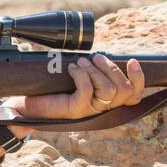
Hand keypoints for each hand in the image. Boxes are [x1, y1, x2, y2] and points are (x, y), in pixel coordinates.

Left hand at [1, 54, 146, 136]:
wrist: (27, 103)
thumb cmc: (52, 89)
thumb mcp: (78, 77)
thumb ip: (95, 71)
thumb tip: (104, 55)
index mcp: (106, 101)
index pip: (134, 96)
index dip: (138, 79)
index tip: (132, 61)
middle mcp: (101, 109)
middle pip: (123, 89)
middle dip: (111, 68)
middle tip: (95, 57)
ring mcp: (88, 111)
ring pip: (108, 90)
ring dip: (95, 70)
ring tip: (81, 62)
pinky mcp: (74, 110)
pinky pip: (86, 91)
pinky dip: (81, 74)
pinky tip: (72, 69)